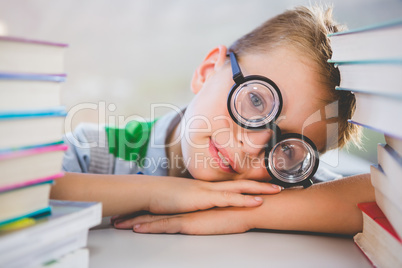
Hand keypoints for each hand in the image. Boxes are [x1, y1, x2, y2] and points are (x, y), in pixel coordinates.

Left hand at [113, 206, 253, 234]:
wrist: (245, 209)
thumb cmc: (231, 213)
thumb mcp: (211, 215)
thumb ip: (201, 215)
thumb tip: (195, 218)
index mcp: (185, 208)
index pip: (160, 210)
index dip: (143, 212)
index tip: (128, 214)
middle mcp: (181, 209)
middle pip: (151, 213)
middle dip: (131, 215)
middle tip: (114, 218)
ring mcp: (183, 215)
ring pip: (153, 219)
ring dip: (134, 221)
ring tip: (117, 224)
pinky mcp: (188, 222)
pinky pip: (164, 225)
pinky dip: (149, 226)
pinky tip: (136, 228)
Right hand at [142, 177, 281, 214]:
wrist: (148, 192)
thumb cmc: (161, 197)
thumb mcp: (181, 200)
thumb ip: (192, 203)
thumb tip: (198, 207)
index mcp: (205, 188)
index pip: (230, 185)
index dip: (247, 185)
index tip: (262, 185)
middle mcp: (209, 186)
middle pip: (239, 183)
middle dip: (260, 184)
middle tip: (278, 185)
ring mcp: (207, 191)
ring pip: (239, 188)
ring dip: (259, 189)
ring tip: (276, 190)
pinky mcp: (204, 199)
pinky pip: (228, 199)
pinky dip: (245, 199)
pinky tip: (258, 201)